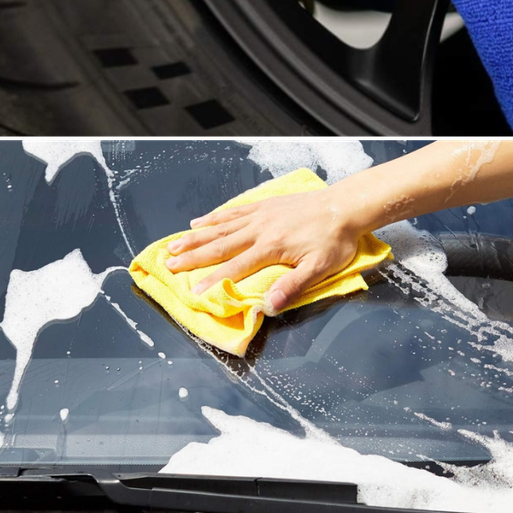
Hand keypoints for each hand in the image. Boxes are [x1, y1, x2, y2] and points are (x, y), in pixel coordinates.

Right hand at [165, 185, 377, 313]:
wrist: (345, 206)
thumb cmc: (335, 240)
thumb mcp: (320, 268)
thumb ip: (292, 286)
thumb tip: (268, 306)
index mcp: (271, 247)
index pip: (235, 268)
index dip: (213, 281)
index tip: (192, 291)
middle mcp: (260, 229)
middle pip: (219, 245)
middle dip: (192, 256)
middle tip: (168, 264)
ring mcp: (261, 215)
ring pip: (221, 227)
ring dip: (196, 237)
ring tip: (174, 244)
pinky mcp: (265, 205)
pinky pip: (234, 211)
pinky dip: (215, 217)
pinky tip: (200, 221)